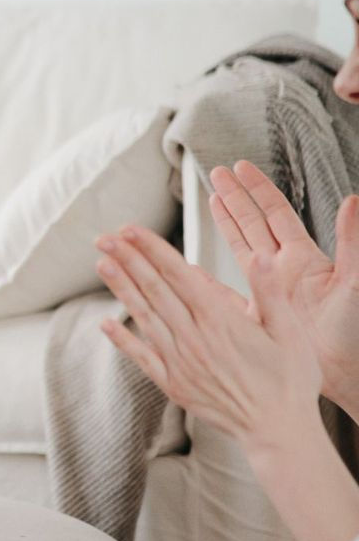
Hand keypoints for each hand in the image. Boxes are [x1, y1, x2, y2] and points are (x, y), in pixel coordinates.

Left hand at [93, 224, 321, 452]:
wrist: (278, 431)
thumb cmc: (289, 380)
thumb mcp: (290, 331)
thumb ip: (270, 292)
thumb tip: (259, 257)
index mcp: (220, 321)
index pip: (178, 274)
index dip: (152, 249)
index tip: (130, 229)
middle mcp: (194, 339)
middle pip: (154, 290)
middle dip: (128, 260)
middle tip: (104, 237)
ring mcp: (180, 363)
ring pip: (144, 317)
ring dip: (121, 289)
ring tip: (102, 264)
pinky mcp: (174, 385)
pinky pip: (142, 357)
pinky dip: (123, 339)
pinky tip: (105, 324)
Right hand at [208, 159, 358, 410]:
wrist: (343, 371)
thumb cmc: (353, 330)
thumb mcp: (353, 281)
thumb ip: (352, 241)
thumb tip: (354, 201)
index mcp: (304, 258)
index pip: (275, 214)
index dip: (258, 190)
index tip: (241, 169)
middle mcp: (284, 269)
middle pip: (253, 224)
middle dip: (236, 197)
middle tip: (217, 175)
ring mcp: (269, 290)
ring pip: (241, 247)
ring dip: (226, 224)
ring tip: (211, 201)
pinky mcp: (258, 312)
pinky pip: (227, 289)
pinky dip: (210, 278)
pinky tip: (197, 268)